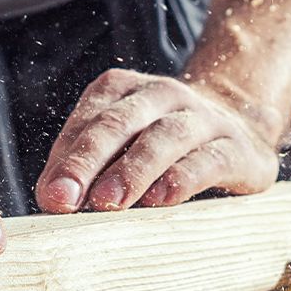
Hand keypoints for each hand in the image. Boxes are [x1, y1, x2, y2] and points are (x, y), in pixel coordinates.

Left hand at [35, 70, 279, 212]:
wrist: (241, 127)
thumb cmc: (161, 145)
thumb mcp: (121, 144)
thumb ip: (86, 165)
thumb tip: (51, 198)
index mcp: (123, 89)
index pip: (87, 120)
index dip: (65, 159)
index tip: (49, 196)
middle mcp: (161, 94)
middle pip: (117, 123)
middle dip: (86, 162)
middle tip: (64, 199)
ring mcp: (202, 117)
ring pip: (163, 138)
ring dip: (131, 171)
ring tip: (107, 201)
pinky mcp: (237, 149)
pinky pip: (207, 160)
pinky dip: (181, 179)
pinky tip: (160, 200)